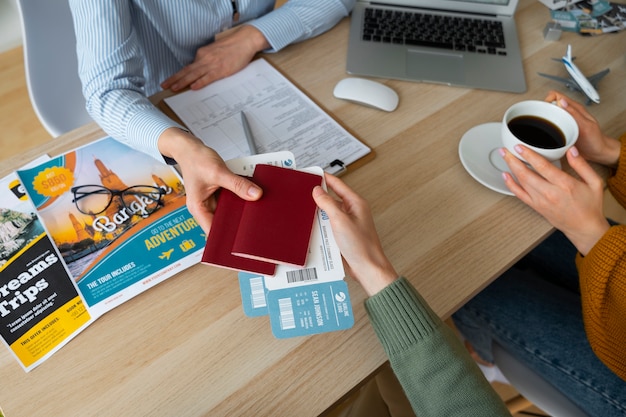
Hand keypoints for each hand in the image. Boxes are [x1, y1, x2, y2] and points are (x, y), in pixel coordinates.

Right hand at [158, 128, 261, 232]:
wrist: (190, 148)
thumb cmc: (195, 159)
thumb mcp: (218, 172)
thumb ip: (237, 184)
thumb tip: (255, 195)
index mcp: (198, 208)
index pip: (213, 231)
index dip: (227, 237)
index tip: (242, 239)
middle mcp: (204, 208)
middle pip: (223, 223)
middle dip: (237, 223)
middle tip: (254, 224)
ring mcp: (212, 201)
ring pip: (229, 212)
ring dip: (240, 210)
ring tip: (254, 211)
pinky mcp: (218, 194)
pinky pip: (231, 201)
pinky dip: (239, 199)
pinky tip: (249, 198)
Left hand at [161, 26, 269, 91]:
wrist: (244, 41)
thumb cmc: (232, 47)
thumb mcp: (215, 52)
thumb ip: (207, 60)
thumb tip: (200, 70)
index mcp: (203, 54)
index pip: (188, 67)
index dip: (178, 75)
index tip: (171, 81)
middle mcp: (205, 58)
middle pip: (186, 70)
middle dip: (174, 78)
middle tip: (164, 85)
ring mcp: (212, 64)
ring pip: (194, 74)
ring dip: (182, 81)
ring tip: (173, 88)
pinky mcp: (221, 70)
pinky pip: (208, 77)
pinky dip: (199, 82)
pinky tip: (193, 87)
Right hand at [312, 174, 397, 295]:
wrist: (367, 268)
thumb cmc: (361, 246)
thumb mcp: (340, 221)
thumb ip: (328, 203)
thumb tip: (317, 190)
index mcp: (356, 203)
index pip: (337, 184)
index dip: (324, 178)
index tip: (312, 174)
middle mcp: (352, 211)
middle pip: (332, 198)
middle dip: (318, 197)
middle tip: (304, 194)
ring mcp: (348, 223)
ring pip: (328, 213)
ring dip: (319, 214)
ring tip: (307, 213)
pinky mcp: (343, 235)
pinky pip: (328, 226)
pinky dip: (321, 226)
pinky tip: (313, 229)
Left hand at [502, 144, 609, 255]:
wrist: (584, 228)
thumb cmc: (590, 206)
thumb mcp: (594, 182)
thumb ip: (582, 165)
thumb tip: (571, 150)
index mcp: (565, 185)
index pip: (542, 166)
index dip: (528, 155)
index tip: (519, 146)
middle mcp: (550, 193)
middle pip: (526, 174)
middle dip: (513, 160)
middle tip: (505, 149)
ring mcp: (541, 201)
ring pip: (521, 182)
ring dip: (511, 168)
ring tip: (505, 157)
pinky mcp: (536, 207)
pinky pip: (519, 195)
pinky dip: (510, 184)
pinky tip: (505, 176)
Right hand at [544, 91, 619, 166]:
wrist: (597, 152)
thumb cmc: (595, 140)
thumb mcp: (586, 126)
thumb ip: (574, 113)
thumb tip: (562, 101)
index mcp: (574, 108)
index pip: (556, 96)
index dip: (547, 100)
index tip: (545, 111)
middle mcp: (568, 113)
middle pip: (550, 105)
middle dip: (543, 111)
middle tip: (543, 122)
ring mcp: (564, 121)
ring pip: (549, 115)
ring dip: (544, 121)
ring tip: (544, 129)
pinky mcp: (561, 130)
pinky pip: (550, 126)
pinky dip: (546, 129)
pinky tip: (547, 135)